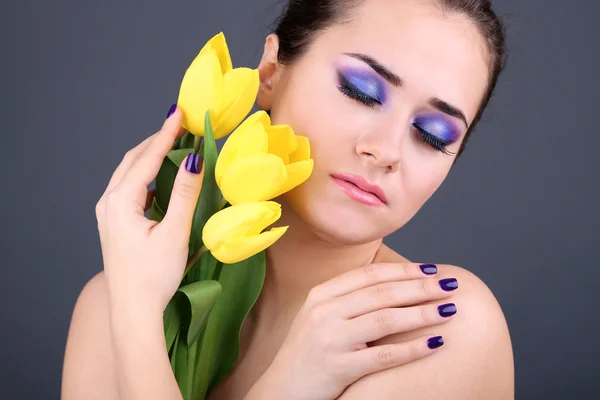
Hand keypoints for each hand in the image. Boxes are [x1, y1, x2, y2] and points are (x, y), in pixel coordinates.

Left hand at [95, 105, 203, 314]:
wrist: (133, 311)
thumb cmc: (154, 276)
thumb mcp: (174, 233)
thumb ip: (184, 193)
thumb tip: (194, 159)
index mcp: (120, 202)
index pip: (145, 158)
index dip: (165, 134)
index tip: (180, 113)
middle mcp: (108, 203)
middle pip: (132, 160)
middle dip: (156, 140)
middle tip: (179, 123)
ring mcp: (109, 213)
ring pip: (129, 173)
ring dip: (150, 156)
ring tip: (173, 143)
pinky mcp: (115, 223)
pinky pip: (130, 189)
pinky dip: (147, 175)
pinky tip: (161, 177)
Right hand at [246, 263, 458, 399]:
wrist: (281, 389)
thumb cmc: (308, 352)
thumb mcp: (320, 317)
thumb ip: (349, 300)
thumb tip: (396, 286)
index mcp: (321, 294)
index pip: (369, 275)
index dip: (403, 271)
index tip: (431, 271)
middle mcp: (324, 311)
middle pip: (382, 293)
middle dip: (420, 288)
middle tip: (450, 285)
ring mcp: (330, 338)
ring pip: (386, 319)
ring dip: (422, 313)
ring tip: (449, 309)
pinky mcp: (338, 366)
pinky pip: (383, 355)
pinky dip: (412, 348)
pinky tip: (435, 343)